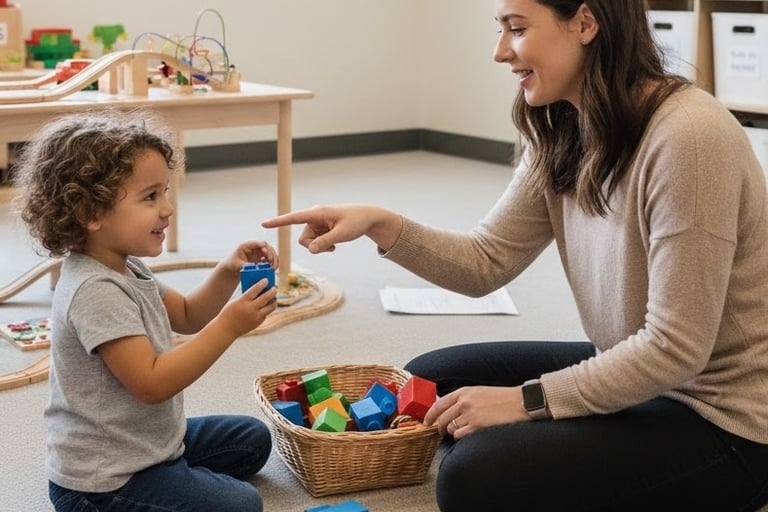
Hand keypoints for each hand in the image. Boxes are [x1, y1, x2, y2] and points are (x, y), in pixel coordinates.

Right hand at [218, 279, 277, 336]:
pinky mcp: (258, 322)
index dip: (262, 284)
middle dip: (272, 291)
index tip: (266, 280)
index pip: (255, 290)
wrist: (226, 329)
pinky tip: (266, 306)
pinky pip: (266, 314)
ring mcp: (256, 317)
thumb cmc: (229, 312)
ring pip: (270, 307)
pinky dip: (267, 309)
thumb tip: (259, 290)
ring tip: (274, 298)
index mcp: (243, 301)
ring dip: (274, 301)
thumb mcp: (236, 301)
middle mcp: (251, 309)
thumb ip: (246, 296)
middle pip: (266, 298)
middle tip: (275, 288)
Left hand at [223, 240, 278, 273]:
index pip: (258, 242)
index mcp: (247, 245)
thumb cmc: (232, 264)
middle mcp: (254, 247)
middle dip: (270, 254)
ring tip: (273, 268)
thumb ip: (246, 266)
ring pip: (270, 253)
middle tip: (270, 263)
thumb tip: (255, 268)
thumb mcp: (237, 265)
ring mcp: (259, 252)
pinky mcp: (261, 257)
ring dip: (274, 260)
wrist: (232, 268)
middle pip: (267, 247)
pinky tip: (271, 269)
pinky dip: (272, 263)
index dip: (263, 246)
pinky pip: (270, 258)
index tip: (265, 251)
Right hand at [262, 204, 401, 253]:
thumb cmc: (356, 222)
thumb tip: (310, 250)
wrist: (368, 219)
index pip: (294, 218)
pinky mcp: (321, 228)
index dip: (278, 222)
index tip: (264, 224)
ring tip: (335, 245)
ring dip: (320, 247)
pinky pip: (315, 242)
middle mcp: (314, 217)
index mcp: (317, 213)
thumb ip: (325, 242)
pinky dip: (323, 246)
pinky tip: (334, 244)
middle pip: (303, 238)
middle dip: (314, 246)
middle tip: (331, 247)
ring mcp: (317, 223)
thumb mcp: (342, 234)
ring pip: (309, 242)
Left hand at [423, 386, 529, 438]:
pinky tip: (469, 434)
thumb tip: (449, 410)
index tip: (427, 421)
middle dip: (440, 427)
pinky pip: (460, 435)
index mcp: (464, 391)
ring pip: (451, 428)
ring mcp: (470, 414)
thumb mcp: (480, 391)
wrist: (521, 402)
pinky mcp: (477, 426)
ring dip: (454, 432)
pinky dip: (462, 437)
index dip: (430, 414)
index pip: (439, 404)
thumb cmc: (503, 398)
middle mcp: (464, 402)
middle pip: (442, 418)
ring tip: (463, 430)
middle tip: (442, 431)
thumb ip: (464, 398)